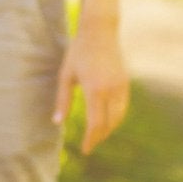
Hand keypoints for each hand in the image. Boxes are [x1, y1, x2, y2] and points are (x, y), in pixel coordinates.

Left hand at [53, 18, 130, 153]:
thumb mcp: (66, 76)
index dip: (91, 139)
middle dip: (100, 137)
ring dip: (109, 129)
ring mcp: (121, 85)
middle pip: (109, 123)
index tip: (85, 150)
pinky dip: (116, 117)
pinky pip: (123, 106)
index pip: (96, 123)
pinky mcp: (126, 82)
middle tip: (89, 146)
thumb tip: (57, 123)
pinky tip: (106, 121)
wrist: (100, 31)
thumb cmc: (78, 53)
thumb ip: (63, 100)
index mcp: (95, 89)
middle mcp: (111, 89)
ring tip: (97, 136)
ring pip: (119, 116)